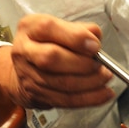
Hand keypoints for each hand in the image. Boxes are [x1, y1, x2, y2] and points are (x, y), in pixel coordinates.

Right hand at [0, 14, 114, 108]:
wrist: (24, 68)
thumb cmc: (45, 44)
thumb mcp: (59, 27)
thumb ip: (78, 29)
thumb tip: (95, 35)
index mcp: (30, 28)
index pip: (48, 28)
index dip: (75, 37)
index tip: (95, 45)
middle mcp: (24, 50)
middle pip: (51, 58)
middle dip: (82, 63)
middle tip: (100, 64)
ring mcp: (28, 74)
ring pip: (61, 83)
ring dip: (89, 82)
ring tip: (105, 77)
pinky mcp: (36, 94)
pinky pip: (65, 100)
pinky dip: (89, 98)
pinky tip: (103, 94)